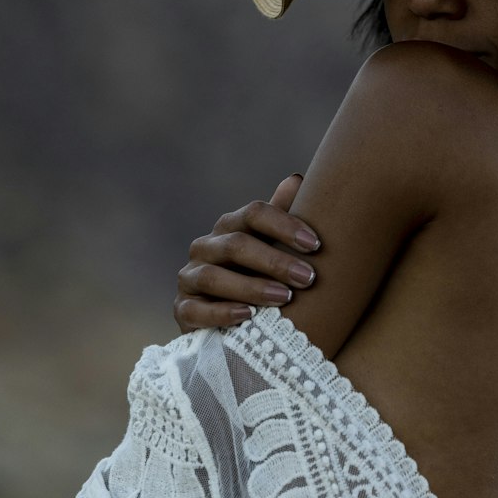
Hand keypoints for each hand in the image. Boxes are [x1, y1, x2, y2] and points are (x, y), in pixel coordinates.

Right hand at [174, 174, 320, 331]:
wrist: (225, 319)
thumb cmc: (257, 275)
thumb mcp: (270, 246)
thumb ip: (281, 216)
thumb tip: (295, 178)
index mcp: (229, 227)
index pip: (254, 214)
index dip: (284, 225)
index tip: (315, 244)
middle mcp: (205, 247)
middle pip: (236, 245)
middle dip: (275, 261)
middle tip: (307, 277)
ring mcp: (189, 278)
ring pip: (213, 277)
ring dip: (252, 287)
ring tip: (284, 298)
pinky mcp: (182, 310)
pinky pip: (196, 310)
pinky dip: (221, 312)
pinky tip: (248, 316)